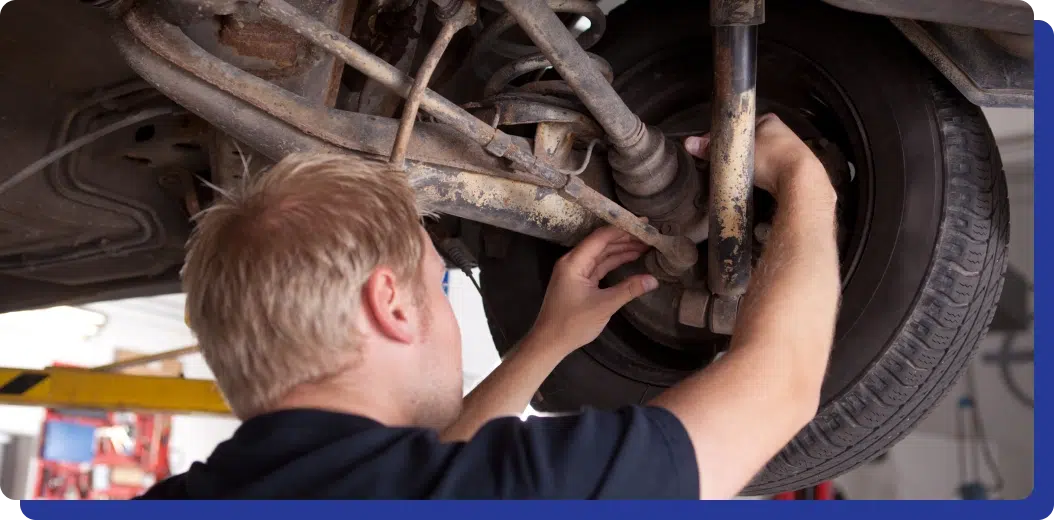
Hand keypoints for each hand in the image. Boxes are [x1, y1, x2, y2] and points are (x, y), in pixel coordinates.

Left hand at [530, 225, 659, 351]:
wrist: (549, 342)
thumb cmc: (572, 324)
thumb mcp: (603, 306)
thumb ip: (628, 290)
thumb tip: (653, 280)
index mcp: (574, 262)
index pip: (601, 237)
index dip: (623, 229)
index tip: (643, 224)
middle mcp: (573, 262)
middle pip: (602, 243)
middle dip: (625, 238)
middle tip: (649, 234)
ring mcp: (576, 271)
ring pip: (602, 254)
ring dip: (622, 249)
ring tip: (645, 245)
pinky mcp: (579, 282)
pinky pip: (599, 266)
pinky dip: (615, 262)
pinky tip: (631, 258)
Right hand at [684, 113, 822, 195]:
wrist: (801, 180)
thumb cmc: (771, 158)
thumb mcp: (735, 153)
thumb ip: (711, 148)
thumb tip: (688, 143)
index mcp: (770, 121)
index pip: (742, 124)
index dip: (727, 136)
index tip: (716, 149)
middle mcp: (782, 132)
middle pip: (752, 142)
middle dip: (739, 153)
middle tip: (726, 164)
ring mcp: (791, 151)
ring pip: (763, 157)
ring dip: (752, 166)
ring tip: (739, 176)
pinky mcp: (795, 170)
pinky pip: (772, 171)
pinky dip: (764, 177)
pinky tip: (757, 184)